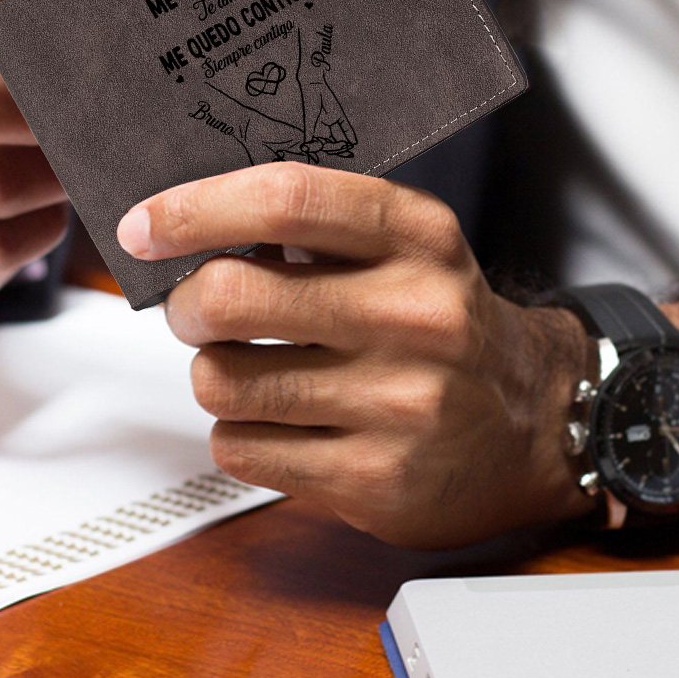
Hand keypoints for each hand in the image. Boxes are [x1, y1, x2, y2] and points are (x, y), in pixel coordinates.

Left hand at [117, 162, 594, 547]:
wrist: (534, 424)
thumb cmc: (444, 322)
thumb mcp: (407, 247)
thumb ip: (316, 226)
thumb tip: (192, 223)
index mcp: (418, 237)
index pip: (286, 199)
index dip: (196, 208)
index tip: (145, 226)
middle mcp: (415, 314)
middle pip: (232, 294)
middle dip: (187, 302)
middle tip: (196, 305)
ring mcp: (399, 403)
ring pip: (221, 378)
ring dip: (212, 370)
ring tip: (248, 366)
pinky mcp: (375, 478)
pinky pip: (239, 447)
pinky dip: (238, 430)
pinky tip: (282, 419)